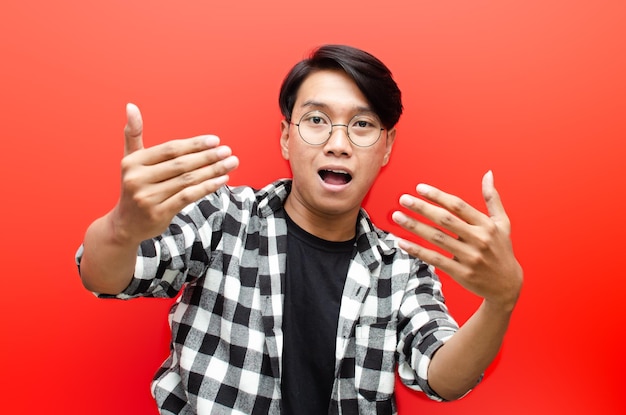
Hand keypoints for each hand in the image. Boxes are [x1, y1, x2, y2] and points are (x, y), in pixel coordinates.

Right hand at [112, 103, 238, 243]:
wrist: (125, 224)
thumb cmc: (135, 187)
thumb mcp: (130, 160)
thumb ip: (133, 134)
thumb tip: (131, 106)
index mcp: (132, 162)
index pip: (170, 149)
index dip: (194, 144)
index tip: (215, 140)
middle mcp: (137, 179)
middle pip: (181, 164)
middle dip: (208, 157)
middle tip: (227, 151)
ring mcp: (147, 197)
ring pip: (187, 180)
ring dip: (212, 171)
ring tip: (231, 163)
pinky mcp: (158, 213)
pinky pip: (188, 196)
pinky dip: (207, 187)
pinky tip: (222, 180)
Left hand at [392, 171, 522, 311]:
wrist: (507, 285)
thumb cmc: (502, 250)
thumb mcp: (502, 223)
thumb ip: (492, 198)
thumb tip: (488, 174)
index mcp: (486, 225)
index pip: (458, 206)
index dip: (438, 196)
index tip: (419, 188)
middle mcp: (479, 239)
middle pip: (445, 220)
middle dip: (422, 208)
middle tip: (403, 199)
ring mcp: (469, 257)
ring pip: (436, 238)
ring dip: (414, 226)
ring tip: (397, 216)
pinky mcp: (461, 273)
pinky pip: (434, 259)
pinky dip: (417, 250)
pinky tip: (401, 242)